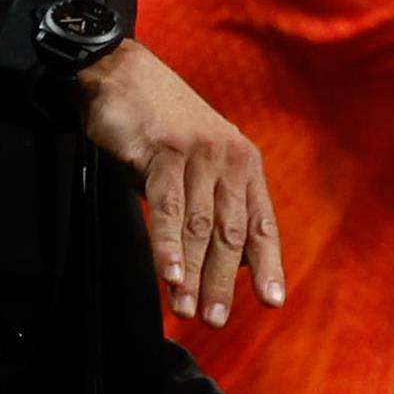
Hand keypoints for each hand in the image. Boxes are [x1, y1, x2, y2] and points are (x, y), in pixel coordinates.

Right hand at [79, 39, 284, 327]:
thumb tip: (223, 260)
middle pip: (231, 232)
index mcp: (243, 163)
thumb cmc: (157, 125)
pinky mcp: (164, 152)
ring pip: (199, 226)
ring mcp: (198, 154)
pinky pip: (168, 208)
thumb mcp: (193, 164)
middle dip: (223, 282)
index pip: (261, 222)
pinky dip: (168, 247)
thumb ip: (208, 205)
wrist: (120, 73)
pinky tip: (170, 276)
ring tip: (187, 311)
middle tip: (217, 320)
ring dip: (193, 274)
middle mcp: (228, 158)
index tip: (273, 301)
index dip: (267, 264)